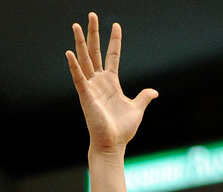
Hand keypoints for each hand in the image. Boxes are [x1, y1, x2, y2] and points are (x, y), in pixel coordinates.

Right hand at [66, 12, 157, 151]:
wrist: (113, 145)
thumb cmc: (122, 130)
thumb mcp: (137, 109)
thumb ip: (143, 97)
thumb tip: (154, 92)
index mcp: (112, 83)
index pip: (113, 56)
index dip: (114, 41)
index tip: (115, 25)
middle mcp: (100, 82)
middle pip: (95, 52)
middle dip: (93, 33)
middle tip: (91, 15)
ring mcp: (91, 87)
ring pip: (84, 60)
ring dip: (80, 43)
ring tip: (76, 25)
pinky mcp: (86, 96)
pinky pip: (78, 78)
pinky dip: (73, 66)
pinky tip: (69, 53)